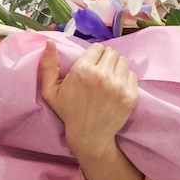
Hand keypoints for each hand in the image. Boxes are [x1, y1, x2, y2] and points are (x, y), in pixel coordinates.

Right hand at [38, 39, 143, 179]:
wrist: (89, 137)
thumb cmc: (69, 112)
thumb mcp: (50, 91)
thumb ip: (47, 65)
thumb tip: (49, 42)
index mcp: (83, 70)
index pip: (98, 48)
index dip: (94, 55)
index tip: (92, 65)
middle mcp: (102, 76)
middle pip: (112, 52)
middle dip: (106, 60)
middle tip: (101, 72)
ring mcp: (118, 86)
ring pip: (123, 61)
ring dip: (117, 68)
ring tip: (109, 79)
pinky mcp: (130, 95)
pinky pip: (132, 75)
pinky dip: (126, 79)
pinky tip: (116, 88)